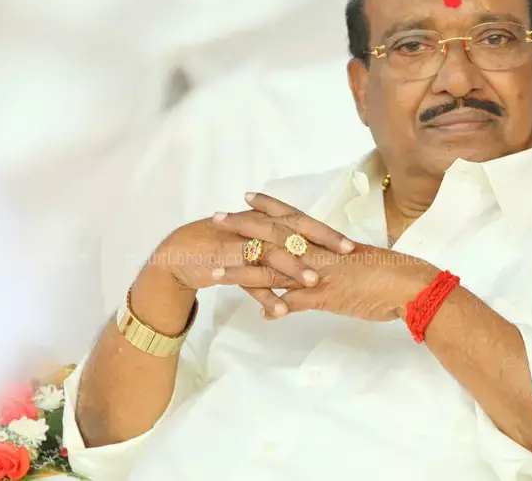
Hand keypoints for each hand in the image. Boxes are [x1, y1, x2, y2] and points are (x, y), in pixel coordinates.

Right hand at [136, 193, 355, 323]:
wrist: (180, 254)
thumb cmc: (224, 247)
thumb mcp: (256, 242)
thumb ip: (281, 245)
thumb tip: (312, 251)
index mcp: (265, 221)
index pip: (300, 222)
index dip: (325, 231)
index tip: (350, 243)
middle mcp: (254, 229)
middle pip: (291, 232)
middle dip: (319, 242)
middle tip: (345, 254)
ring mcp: (239, 246)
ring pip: (270, 254)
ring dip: (292, 268)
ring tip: (314, 282)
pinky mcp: (223, 265)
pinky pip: (247, 281)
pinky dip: (263, 295)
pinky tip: (280, 311)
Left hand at [232, 194, 440, 321]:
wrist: (412, 285)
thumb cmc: (392, 272)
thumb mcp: (357, 263)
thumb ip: (334, 264)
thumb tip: (317, 271)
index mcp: (328, 241)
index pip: (293, 217)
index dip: (268, 207)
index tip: (246, 197)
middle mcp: (320, 252)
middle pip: (275, 235)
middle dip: (243, 227)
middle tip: (216, 219)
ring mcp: (322, 273)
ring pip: (276, 269)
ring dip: (244, 270)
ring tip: (216, 271)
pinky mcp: (329, 296)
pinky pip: (298, 302)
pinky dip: (279, 307)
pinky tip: (260, 314)